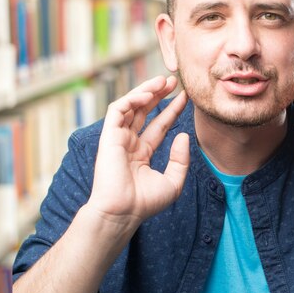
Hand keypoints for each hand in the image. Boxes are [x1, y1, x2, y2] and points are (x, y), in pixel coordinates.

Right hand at [86, 75, 189, 230]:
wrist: (123, 212)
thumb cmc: (145, 203)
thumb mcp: (173, 182)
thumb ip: (181, 159)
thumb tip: (183, 135)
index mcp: (142, 153)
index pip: (159, 125)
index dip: (171, 110)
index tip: (185, 96)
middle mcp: (129, 143)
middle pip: (144, 111)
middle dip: (158, 94)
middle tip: (173, 80)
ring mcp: (118, 139)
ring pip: (130, 107)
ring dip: (146, 91)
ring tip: (163, 81)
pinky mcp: (108, 136)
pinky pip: (118, 110)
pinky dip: (132, 99)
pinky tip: (147, 94)